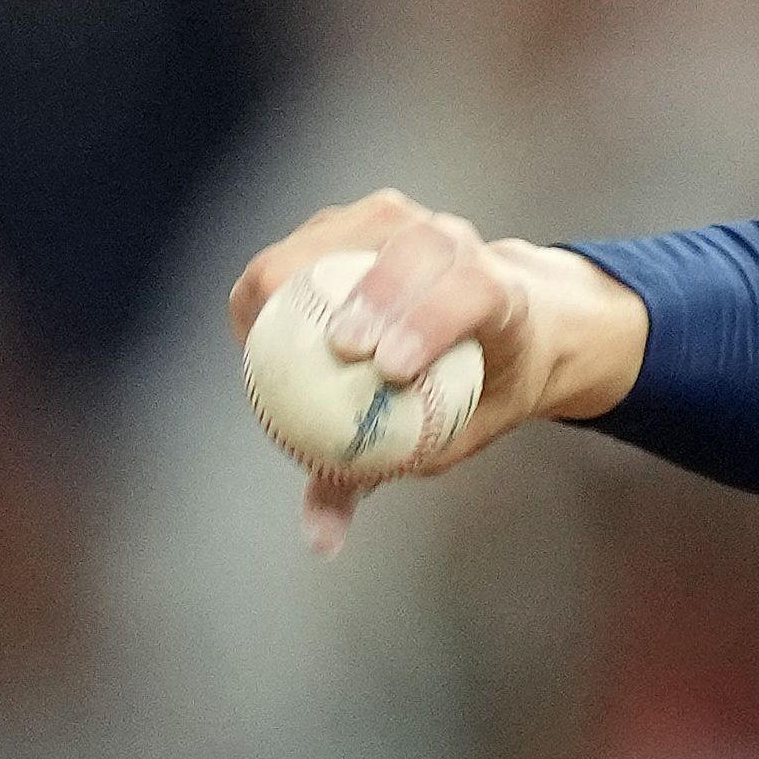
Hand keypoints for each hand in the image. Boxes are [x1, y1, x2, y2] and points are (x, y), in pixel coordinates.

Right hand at [226, 189, 649, 551]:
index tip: (387, 368)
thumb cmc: (477, 391)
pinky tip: (251, 329)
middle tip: (331, 350)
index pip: (470, 289)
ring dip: (301, 279)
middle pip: (407, 247)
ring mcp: (407, 221)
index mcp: (501, 289)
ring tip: (261, 338)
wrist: (507, 323)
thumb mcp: (451, 437)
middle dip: (368, 294)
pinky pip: (306, 244)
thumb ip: (383, 470)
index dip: (428, 321)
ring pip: (346, 233)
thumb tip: (319, 540)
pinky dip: (276, 281)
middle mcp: (457, 242)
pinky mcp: (360, 218)